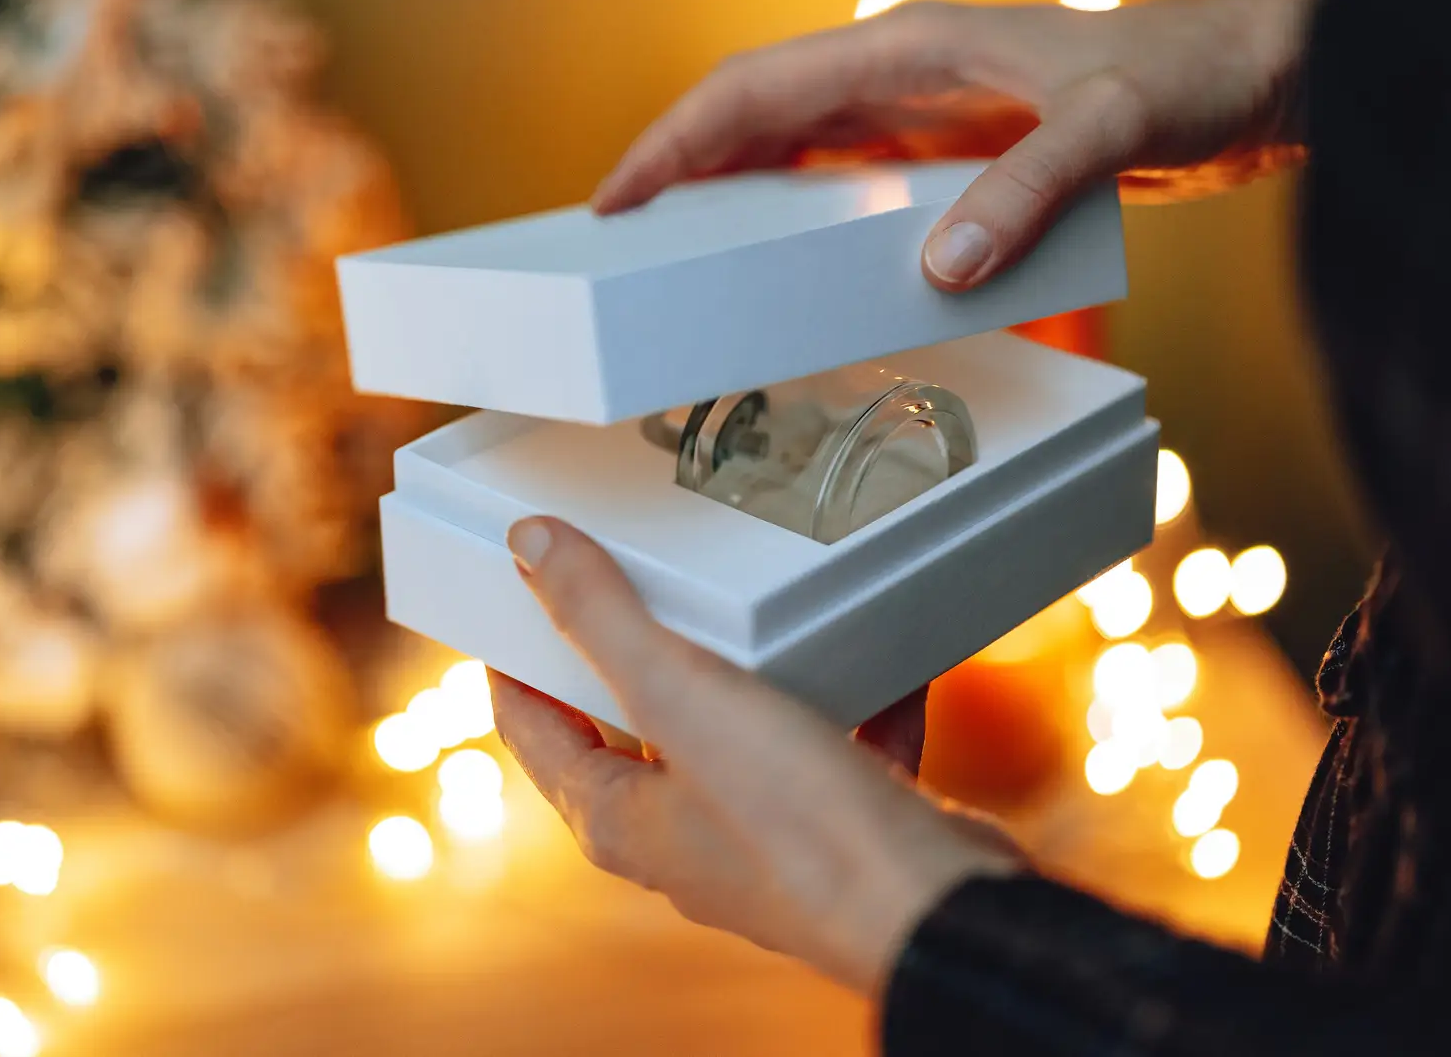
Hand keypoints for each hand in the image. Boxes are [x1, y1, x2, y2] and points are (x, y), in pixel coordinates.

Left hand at [491, 516, 1022, 993]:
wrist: (936, 906)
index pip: (534, 732)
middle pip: (631, 733)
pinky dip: (848, 701)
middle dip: (633, 659)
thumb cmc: (797, 822)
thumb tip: (528, 545)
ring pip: (737, 738)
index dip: (514, 663)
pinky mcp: (841, 831)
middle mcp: (681, 841)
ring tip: (756, 610)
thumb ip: (602, 616)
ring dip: (747, 677)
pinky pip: (833, 748)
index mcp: (619, 820)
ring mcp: (763, 840)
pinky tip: (874, 656)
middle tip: (633, 585)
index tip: (514, 601)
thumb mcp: (680, 694)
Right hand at [592, 0, 1311, 290]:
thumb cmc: (1184, 76)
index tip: (616, 200)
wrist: (1252, 78)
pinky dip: (797, 219)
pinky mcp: (953, 151)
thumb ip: (1026, 190)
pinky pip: (845, 184)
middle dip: (677, 174)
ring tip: (675, 263)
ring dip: (729, 198)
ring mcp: (922, 112)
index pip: (753, 87)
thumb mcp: (1108, 128)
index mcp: (907, 47)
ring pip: (790, 151)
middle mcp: (899, 73)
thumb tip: (940, 267)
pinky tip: (784, 267)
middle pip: (751, 118)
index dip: (674, 142)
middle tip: (619, 248)